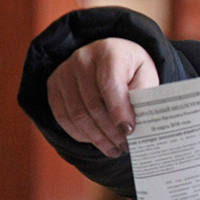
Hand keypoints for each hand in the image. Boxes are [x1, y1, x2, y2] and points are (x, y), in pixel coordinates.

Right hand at [46, 38, 158, 157]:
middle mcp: (82, 58)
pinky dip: (80, 134)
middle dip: (111, 131)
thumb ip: (142, 96)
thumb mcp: (145, 76)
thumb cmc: (131, 69)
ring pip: (78, 115)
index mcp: (109, 51)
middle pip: (93, 104)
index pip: (110, 84)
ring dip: (97, 137)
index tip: (130, 131)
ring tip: (113, 149)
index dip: (119, 111)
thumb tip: (134, 125)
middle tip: (124, 146)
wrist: (110, 57)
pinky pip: (63, 117)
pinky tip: (96, 141)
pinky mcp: (54, 85)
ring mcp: (64, 71)